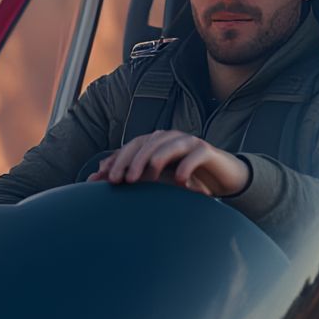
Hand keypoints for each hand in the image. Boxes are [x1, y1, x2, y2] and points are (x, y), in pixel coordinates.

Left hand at [89, 133, 251, 197]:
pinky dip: (186, 166)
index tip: (106, 177)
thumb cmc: (185, 176)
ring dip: (156, 160)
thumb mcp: (157, 177)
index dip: (118, 159)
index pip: (133, 146)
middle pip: (148, 143)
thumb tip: (98, 174)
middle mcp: (170, 138)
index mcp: (156, 142)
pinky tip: (180, 180)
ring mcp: (189, 142)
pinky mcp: (207, 151)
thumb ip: (132, 174)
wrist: (221, 176)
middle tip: (124, 180)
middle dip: (133, 161)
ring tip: (148, 178)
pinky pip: (195, 155)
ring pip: (169, 145)